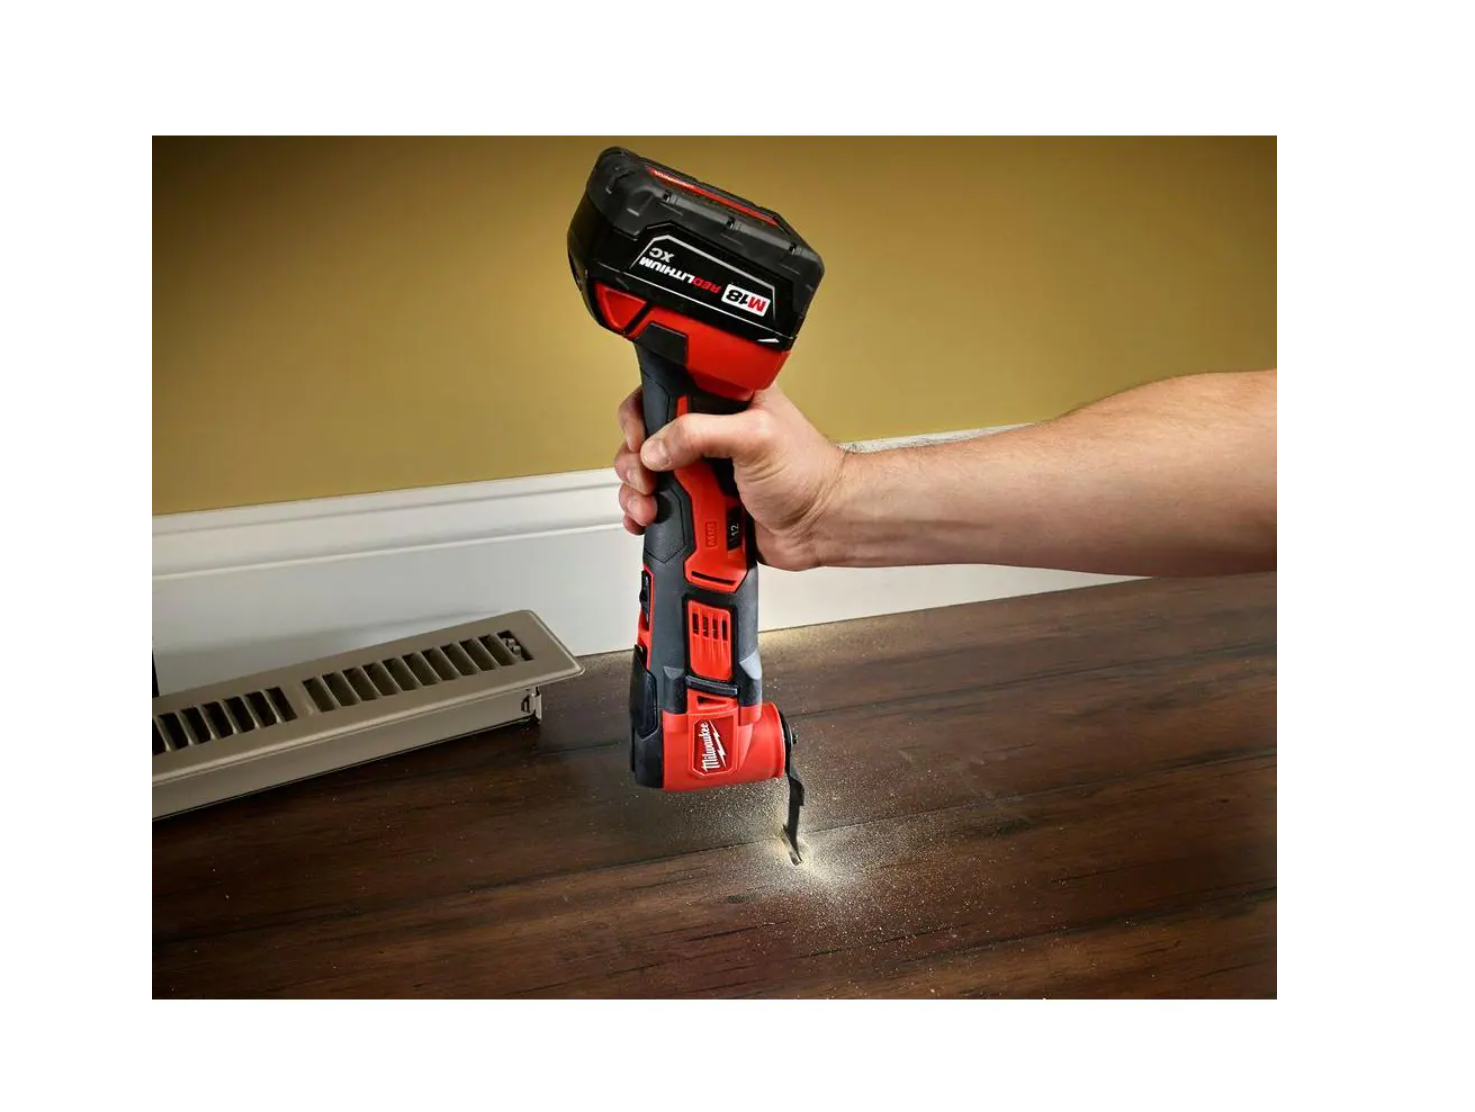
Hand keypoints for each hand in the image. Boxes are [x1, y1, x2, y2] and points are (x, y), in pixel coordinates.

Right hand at [613, 385, 845, 571]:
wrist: (822, 526)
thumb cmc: (808, 473)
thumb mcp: (755, 437)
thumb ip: (701, 433)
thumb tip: (656, 447)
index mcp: (723, 399)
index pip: (665, 389)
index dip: (644, 411)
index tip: (642, 434)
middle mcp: (708, 431)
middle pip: (646, 435)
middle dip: (635, 458)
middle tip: (648, 475)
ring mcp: (702, 469)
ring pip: (647, 473)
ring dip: (636, 490)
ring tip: (650, 503)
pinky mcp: (700, 503)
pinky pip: (659, 505)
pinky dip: (644, 513)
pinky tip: (647, 518)